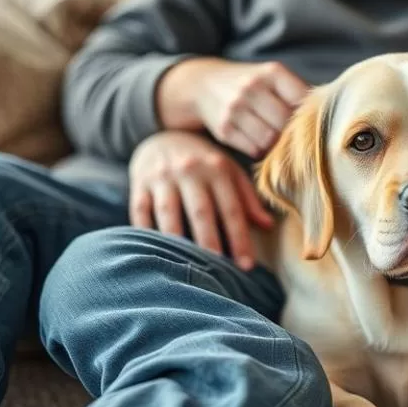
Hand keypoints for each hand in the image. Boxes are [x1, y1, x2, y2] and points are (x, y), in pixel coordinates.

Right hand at [129, 131, 274, 269]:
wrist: (166, 135)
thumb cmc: (206, 162)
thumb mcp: (230, 171)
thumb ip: (248, 198)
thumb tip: (268, 225)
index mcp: (218, 168)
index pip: (232, 209)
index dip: (240, 238)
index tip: (246, 266)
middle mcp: (190, 170)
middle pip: (201, 212)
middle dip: (210, 242)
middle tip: (217, 271)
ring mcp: (162, 176)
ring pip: (168, 213)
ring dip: (177, 241)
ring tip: (185, 267)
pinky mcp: (139, 183)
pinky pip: (140, 212)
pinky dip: (145, 233)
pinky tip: (154, 253)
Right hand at [158, 59, 308, 158]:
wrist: (204, 84)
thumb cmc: (252, 85)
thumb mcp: (274, 78)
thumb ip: (299, 93)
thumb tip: (331, 115)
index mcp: (272, 73)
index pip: (303, 100)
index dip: (310, 115)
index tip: (312, 122)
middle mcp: (251, 88)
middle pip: (287, 123)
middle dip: (293, 132)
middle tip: (295, 136)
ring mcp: (235, 109)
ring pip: (271, 140)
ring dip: (277, 144)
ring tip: (277, 139)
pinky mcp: (224, 129)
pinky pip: (254, 150)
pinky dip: (261, 150)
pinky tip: (260, 141)